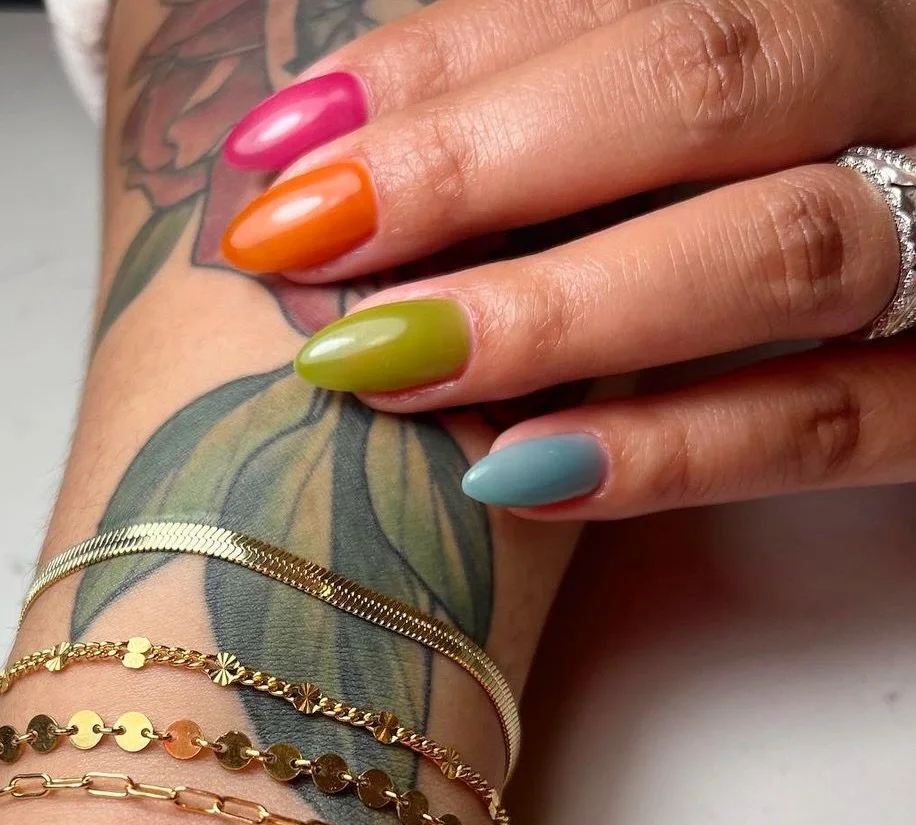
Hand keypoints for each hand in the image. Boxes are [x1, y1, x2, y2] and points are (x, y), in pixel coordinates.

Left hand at [217, 0, 915, 517]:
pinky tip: (516, 473)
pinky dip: (674, 448)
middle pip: (708, 79)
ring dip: (559, 309)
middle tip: (303, 242)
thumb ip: (552, 124)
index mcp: (816, 12)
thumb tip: (327, 161)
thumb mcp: (660, 142)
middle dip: (475, 163)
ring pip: (785, 249)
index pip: (621, 0)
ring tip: (383, 361)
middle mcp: (900, 92)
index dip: (435, 68)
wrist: (906, 313)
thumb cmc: (728, 221)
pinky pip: (828, 425)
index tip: (275, 146)